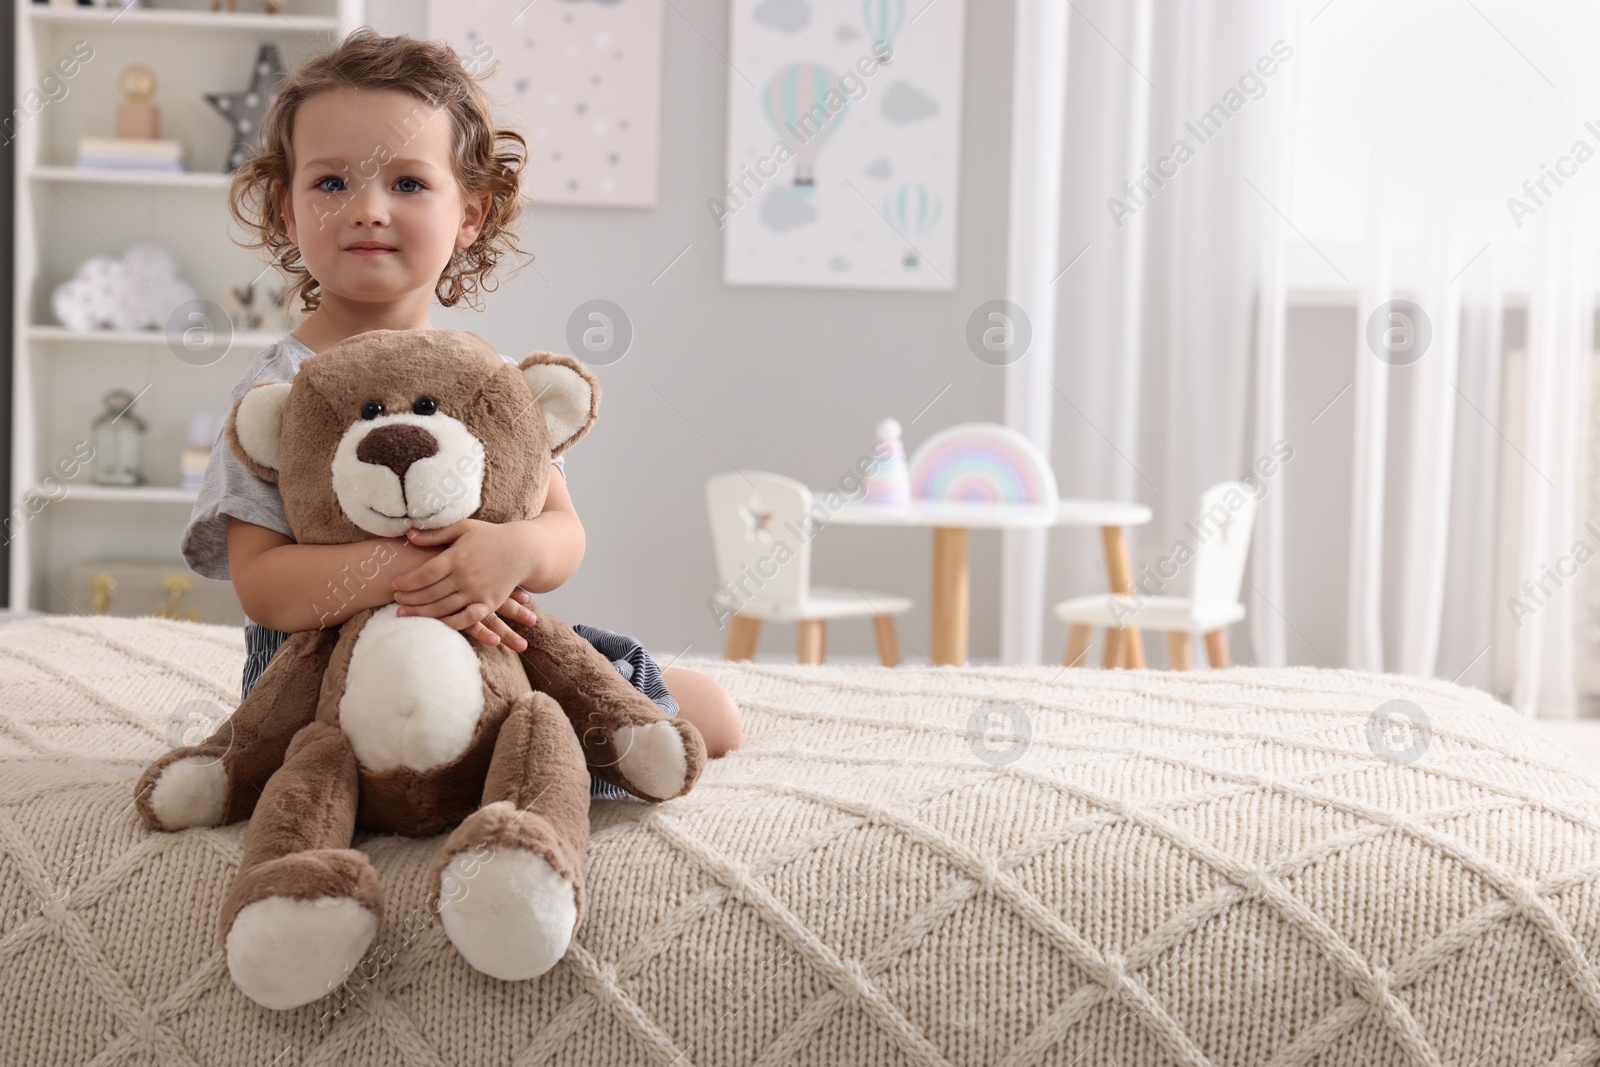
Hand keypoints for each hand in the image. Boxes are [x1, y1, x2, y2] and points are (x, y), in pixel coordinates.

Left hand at [391, 519, 537, 649]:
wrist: (523, 550)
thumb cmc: (490, 536)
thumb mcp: (463, 528)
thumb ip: (435, 534)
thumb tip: (408, 534)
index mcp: (457, 557)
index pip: (425, 573)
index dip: (407, 581)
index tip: (393, 585)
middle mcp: (466, 576)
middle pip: (430, 593)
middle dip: (409, 599)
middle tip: (394, 601)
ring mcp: (477, 591)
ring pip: (444, 607)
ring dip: (422, 613)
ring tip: (404, 614)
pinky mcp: (489, 603)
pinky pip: (467, 618)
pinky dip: (451, 624)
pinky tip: (436, 625)